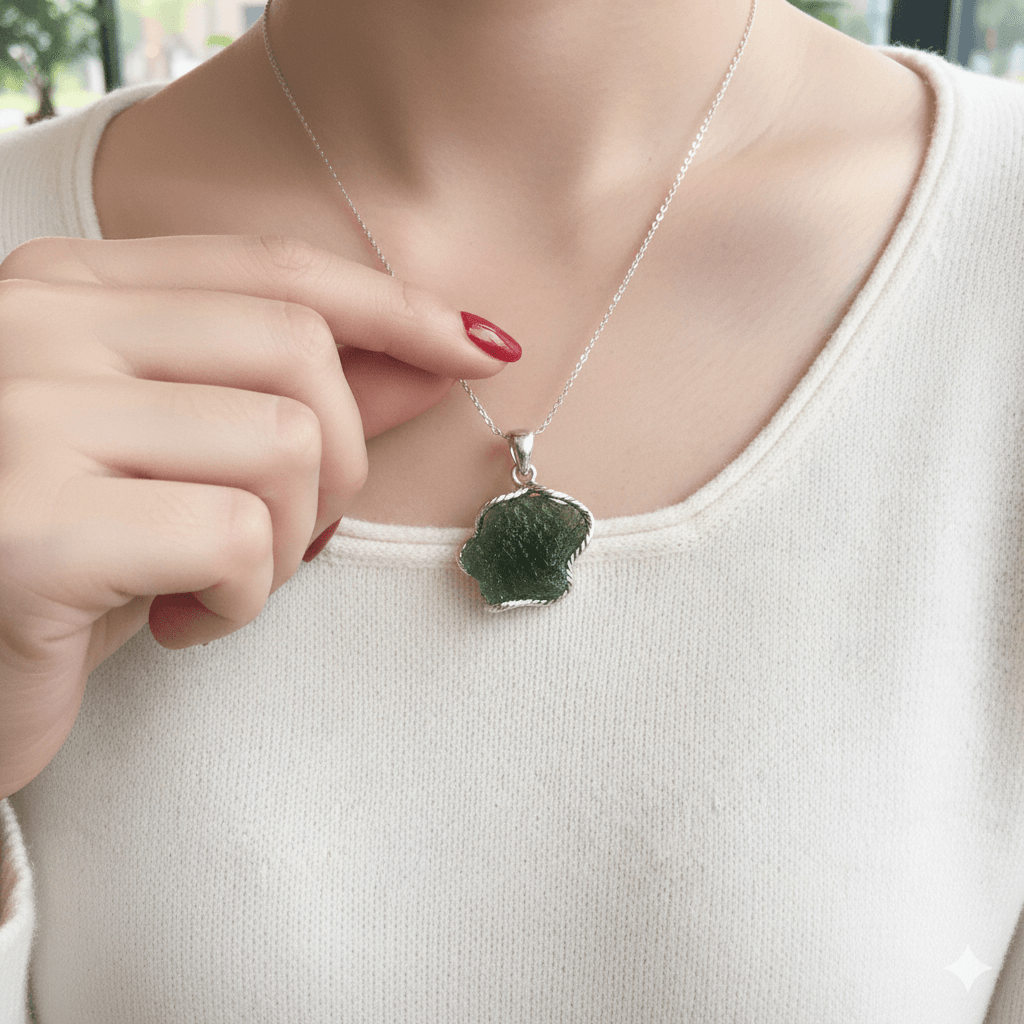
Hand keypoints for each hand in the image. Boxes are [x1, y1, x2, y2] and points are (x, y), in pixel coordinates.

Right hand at [0, 234, 511, 796]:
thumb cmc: (75, 562)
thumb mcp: (187, 465)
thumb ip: (300, 396)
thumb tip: (441, 356)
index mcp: (64, 287)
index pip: (272, 271)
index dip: (396, 308)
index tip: (480, 347)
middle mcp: (32, 325)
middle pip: (296, 347)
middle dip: (339, 459)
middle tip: (292, 532)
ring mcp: (22, 417)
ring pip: (282, 443)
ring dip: (289, 539)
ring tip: (220, 581)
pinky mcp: (30, 529)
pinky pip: (234, 537)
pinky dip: (245, 596)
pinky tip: (184, 621)